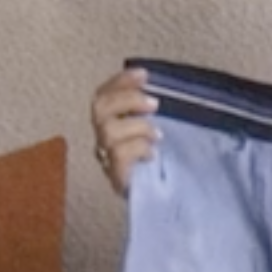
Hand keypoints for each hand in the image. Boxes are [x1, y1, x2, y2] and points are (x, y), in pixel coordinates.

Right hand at [88, 65, 158, 187]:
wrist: (166, 197)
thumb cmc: (164, 159)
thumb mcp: (162, 128)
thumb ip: (157, 111)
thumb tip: (171, 85)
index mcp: (114, 121)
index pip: (104, 94)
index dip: (120, 81)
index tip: (143, 74)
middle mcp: (105, 138)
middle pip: (100, 108)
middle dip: (127, 99)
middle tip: (154, 104)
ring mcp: (107, 157)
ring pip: (108, 132)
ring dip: (137, 126)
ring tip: (157, 134)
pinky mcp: (116, 176)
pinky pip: (118, 155)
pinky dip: (138, 148)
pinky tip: (152, 153)